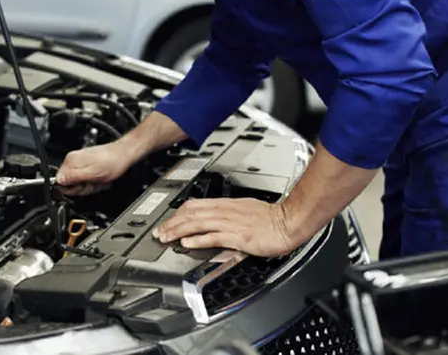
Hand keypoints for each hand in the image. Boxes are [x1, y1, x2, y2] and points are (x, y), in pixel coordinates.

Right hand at [55, 141, 134, 195]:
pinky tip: (101, 179)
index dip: (71, 188)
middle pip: (70, 184)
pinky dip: (95, 182)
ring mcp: (81, 163)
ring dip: (91, 185)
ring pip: (79, 183)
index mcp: (71, 161)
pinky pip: (86, 180)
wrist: (124, 154)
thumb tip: (59, 181)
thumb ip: (73, 177)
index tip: (81, 186)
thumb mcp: (92, 173)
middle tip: (93, 183)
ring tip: (99, 180)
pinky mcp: (88, 165)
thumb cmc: (112, 162)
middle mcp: (74, 160)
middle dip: (83, 187)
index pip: (60, 181)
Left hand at [152, 198, 297, 257]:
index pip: (195, 205)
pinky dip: (197, 240)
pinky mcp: (237, 236)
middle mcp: (225, 211)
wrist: (288, 222)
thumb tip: (215, 219)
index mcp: (227, 205)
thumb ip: (229, 214)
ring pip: (197, 224)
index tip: (168, 221)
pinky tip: (187, 244)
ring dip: (178, 231)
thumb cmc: (271, 218)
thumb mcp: (245, 210)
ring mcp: (230, 223)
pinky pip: (213, 237)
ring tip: (166, 238)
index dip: (178, 213)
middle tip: (159, 232)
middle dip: (172, 223)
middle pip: (191, 214)